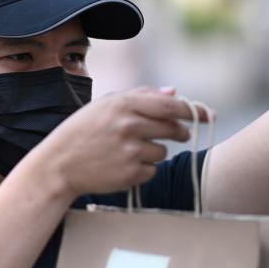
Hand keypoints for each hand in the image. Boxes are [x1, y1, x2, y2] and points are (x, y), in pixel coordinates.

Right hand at [15, 86, 213, 196]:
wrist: (57, 165)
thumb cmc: (82, 131)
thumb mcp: (105, 105)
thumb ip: (141, 95)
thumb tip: (174, 92)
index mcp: (123, 104)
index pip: (172, 106)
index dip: (195, 110)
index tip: (210, 114)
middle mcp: (129, 126)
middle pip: (174, 128)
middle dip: (182, 131)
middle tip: (180, 134)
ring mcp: (130, 152)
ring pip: (163, 152)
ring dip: (155, 151)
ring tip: (130, 151)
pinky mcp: (130, 174)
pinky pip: (152, 170)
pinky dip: (143, 169)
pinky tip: (122, 165)